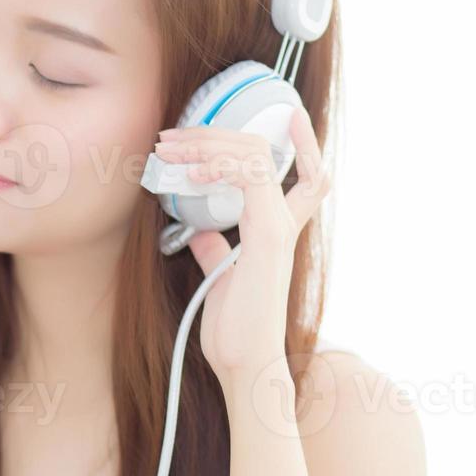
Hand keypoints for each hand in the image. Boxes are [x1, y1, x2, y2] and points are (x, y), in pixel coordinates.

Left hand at [151, 106, 331, 381]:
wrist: (245, 362)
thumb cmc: (235, 327)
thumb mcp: (220, 277)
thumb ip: (214, 248)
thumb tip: (200, 230)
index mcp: (276, 228)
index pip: (307, 173)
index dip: (303, 141)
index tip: (285, 113)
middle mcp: (283, 220)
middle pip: (266, 150)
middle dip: (216, 133)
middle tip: (172, 136)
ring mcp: (278, 225)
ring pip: (254, 154)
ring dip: (206, 143)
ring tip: (168, 150)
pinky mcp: (268, 235)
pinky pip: (249, 177)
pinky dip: (217, 165)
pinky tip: (188, 176)